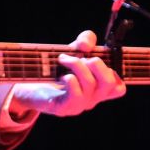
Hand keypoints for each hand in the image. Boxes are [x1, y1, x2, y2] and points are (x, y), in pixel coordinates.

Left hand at [5, 30, 126, 118]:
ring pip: (90, 83)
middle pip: (109, 83)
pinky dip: (70, 79)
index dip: (115, 72)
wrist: (30, 86)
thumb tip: (86, 45)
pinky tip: (62, 76)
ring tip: (63, 59)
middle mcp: (92, 99)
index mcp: (98, 88)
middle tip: (82, 58)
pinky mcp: (64, 108)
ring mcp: (79, 105)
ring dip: (76, 64)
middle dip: (97, 63)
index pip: (118, 89)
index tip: (97, 61)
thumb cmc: (56, 69)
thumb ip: (86, 41)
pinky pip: (75, 94)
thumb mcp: (74, 51)